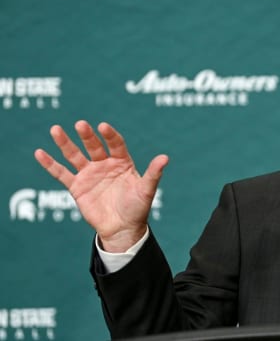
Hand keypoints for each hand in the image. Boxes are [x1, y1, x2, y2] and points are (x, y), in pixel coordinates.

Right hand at [34, 120, 168, 251]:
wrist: (122, 228)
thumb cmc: (137, 208)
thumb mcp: (146, 190)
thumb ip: (153, 173)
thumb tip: (165, 157)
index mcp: (122, 162)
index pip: (116, 144)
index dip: (110, 135)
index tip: (103, 127)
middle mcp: (104, 164)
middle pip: (94, 146)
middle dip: (87, 136)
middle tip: (80, 125)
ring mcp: (89, 174)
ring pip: (74, 155)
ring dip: (65, 143)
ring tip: (56, 129)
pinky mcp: (77, 187)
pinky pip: (61, 173)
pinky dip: (50, 164)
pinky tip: (40, 152)